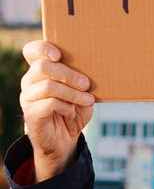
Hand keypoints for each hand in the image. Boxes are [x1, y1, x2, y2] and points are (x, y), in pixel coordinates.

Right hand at [20, 41, 94, 181]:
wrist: (64, 140)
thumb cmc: (74, 111)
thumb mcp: (82, 94)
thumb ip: (82, 82)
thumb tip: (90, 74)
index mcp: (41, 71)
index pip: (32, 51)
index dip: (43, 49)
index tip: (59, 55)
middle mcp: (30, 81)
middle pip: (42, 67)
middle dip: (68, 74)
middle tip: (86, 84)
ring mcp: (28, 97)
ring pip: (48, 86)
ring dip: (73, 93)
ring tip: (88, 100)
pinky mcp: (30, 113)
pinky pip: (49, 103)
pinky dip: (67, 107)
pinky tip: (72, 112)